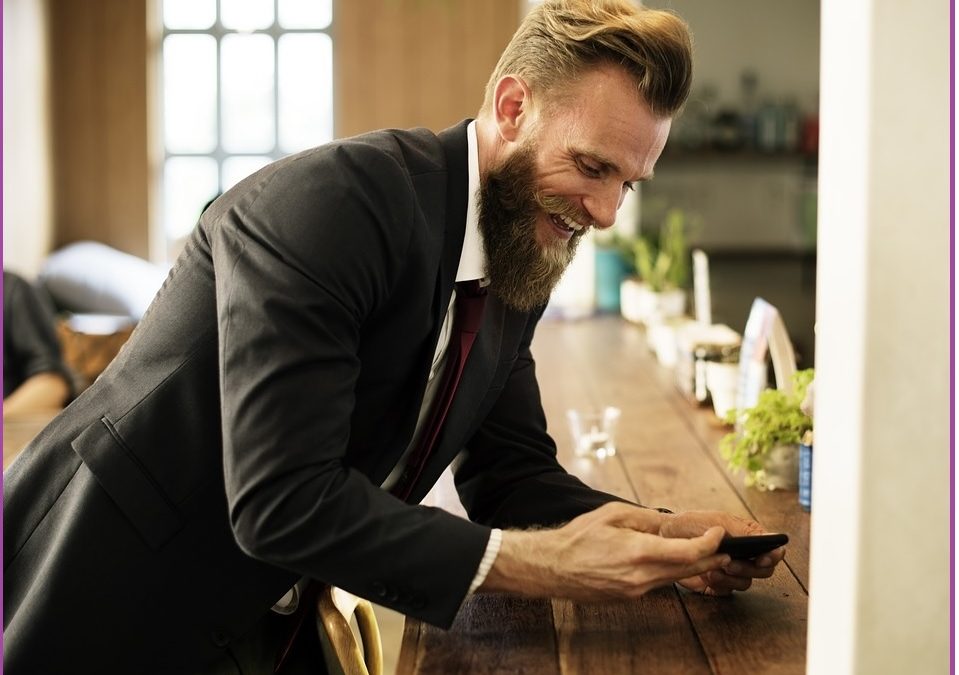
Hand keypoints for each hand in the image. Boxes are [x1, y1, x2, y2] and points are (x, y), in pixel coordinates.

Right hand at [480, 503, 730, 600]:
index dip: (710, 544)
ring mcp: (636, 590)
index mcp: (639, 551)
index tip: (718, 534)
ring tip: (710, 555)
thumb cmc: (579, 537)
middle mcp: (641, 576)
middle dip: (712, 558)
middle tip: (727, 549)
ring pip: (676, 579)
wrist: (553, 567)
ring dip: (695, 567)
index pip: (689, 552)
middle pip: (689, 570)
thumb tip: (667, 522)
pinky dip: (672, 572)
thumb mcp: (612, 514)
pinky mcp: (629, 596)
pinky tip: (675, 563)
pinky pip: (659, 583)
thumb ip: (645, 518)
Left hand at [660, 510, 784, 595]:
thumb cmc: (692, 524)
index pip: (773, 551)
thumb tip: (772, 538)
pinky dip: (719, 586)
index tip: (763, 557)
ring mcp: (731, 571)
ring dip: (731, 578)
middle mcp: (744, 556)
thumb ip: (746, 532)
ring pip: (745, 584)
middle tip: (730, 563)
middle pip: (763, 571)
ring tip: (714, 569)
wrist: (666, 536)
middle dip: (748, 569)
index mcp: (749, 537)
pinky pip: (727, 592)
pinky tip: (707, 575)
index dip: (773, 556)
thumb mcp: (719, 522)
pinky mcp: (718, 584)